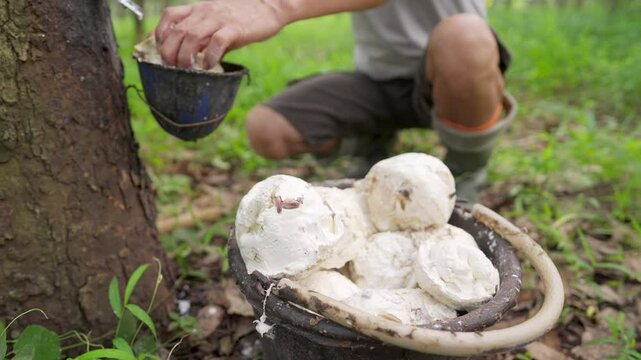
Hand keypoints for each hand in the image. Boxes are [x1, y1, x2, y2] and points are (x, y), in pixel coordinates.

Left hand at [155, 0, 285, 68]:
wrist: (270, 5)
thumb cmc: (245, 16)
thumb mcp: (219, 20)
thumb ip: (206, 37)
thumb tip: (196, 59)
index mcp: (200, 9)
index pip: (170, 16)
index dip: (159, 32)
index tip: (158, 49)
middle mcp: (206, 12)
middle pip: (177, 30)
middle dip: (169, 51)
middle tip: (170, 67)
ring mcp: (220, 19)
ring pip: (192, 36)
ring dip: (185, 55)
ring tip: (187, 69)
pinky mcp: (235, 28)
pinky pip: (217, 41)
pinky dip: (210, 56)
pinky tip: (210, 66)